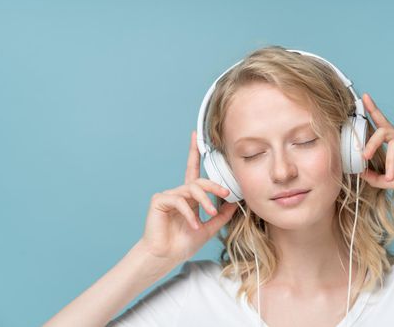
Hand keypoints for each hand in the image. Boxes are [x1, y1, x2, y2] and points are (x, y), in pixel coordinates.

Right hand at [138, 130, 237, 264]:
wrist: (165, 257)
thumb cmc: (183, 244)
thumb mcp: (209, 228)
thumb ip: (221, 215)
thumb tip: (235, 203)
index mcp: (189, 197)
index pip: (194, 171)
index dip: (194, 152)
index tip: (196, 136)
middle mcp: (178, 193)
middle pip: (199, 180)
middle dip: (214, 184)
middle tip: (226, 192)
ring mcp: (168, 195)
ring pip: (191, 189)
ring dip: (204, 201)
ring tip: (210, 214)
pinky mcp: (159, 200)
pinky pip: (179, 200)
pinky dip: (189, 212)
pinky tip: (193, 224)